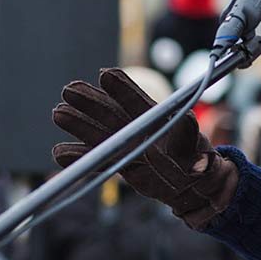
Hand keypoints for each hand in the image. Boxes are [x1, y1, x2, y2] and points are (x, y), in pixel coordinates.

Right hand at [51, 68, 237, 229]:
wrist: (193, 185)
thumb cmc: (200, 162)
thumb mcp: (202, 154)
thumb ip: (194, 149)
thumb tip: (196, 152)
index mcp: (158, 118)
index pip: (138, 101)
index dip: (122, 88)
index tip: (105, 74)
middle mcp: (139, 129)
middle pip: (112, 112)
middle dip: (91, 101)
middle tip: (69, 90)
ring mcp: (128, 146)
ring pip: (100, 133)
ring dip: (78, 124)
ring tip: (59, 113)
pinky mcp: (121, 165)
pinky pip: (97, 160)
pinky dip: (79, 158)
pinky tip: (59, 152)